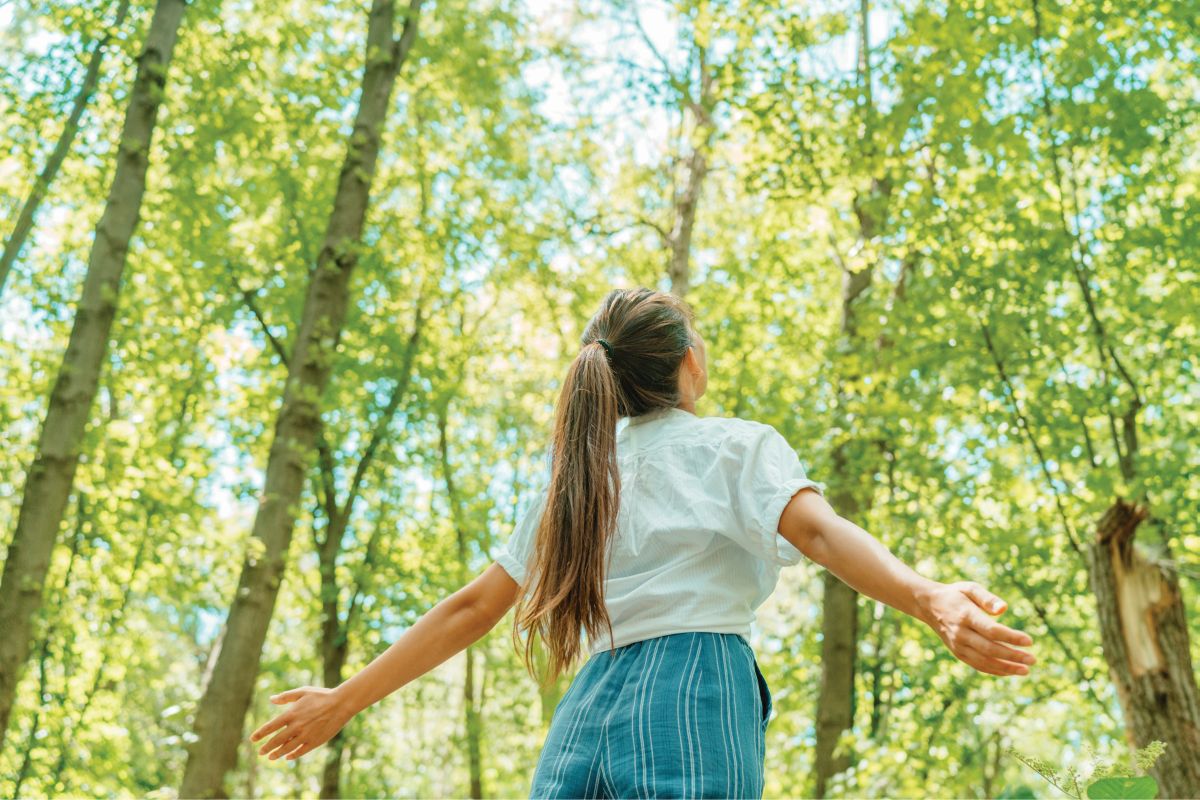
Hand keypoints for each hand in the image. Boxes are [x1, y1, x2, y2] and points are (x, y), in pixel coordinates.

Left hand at [249, 685, 353, 760]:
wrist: (341, 704)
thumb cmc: (321, 695)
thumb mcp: (303, 691)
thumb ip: (286, 696)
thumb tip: (271, 699)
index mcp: (291, 714)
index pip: (270, 727)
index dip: (260, 734)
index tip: (252, 740)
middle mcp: (296, 727)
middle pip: (276, 741)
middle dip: (267, 747)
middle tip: (260, 752)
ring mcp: (305, 736)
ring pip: (287, 748)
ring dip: (277, 754)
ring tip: (271, 757)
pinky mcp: (315, 742)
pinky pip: (300, 752)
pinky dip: (292, 755)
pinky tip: (288, 757)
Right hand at [920, 581, 1036, 676]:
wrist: (929, 605)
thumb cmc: (956, 594)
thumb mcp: (970, 588)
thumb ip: (987, 597)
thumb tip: (1004, 609)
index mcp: (965, 615)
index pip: (992, 630)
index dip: (1011, 637)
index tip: (1029, 641)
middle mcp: (960, 633)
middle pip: (990, 649)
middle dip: (1013, 656)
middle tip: (1033, 659)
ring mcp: (958, 645)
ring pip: (984, 661)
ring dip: (1006, 668)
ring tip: (1026, 670)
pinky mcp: (958, 652)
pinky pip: (978, 665)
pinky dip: (995, 670)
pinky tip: (1010, 671)